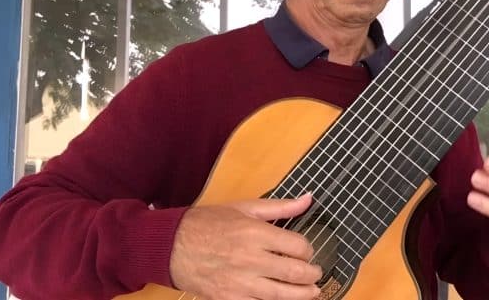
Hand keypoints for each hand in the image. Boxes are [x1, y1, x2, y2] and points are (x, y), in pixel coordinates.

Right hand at [169, 193, 322, 298]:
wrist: (171, 246)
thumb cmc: (207, 224)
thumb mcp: (244, 208)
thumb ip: (281, 206)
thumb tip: (308, 198)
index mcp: (255, 233)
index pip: (297, 246)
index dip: (308, 250)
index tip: (308, 250)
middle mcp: (250, 259)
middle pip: (294, 273)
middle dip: (312, 275)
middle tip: (316, 274)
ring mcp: (240, 283)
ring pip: (282, 295)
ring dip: (302, 295)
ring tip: (311, 291)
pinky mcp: (230, 299)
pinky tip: (282, 299)